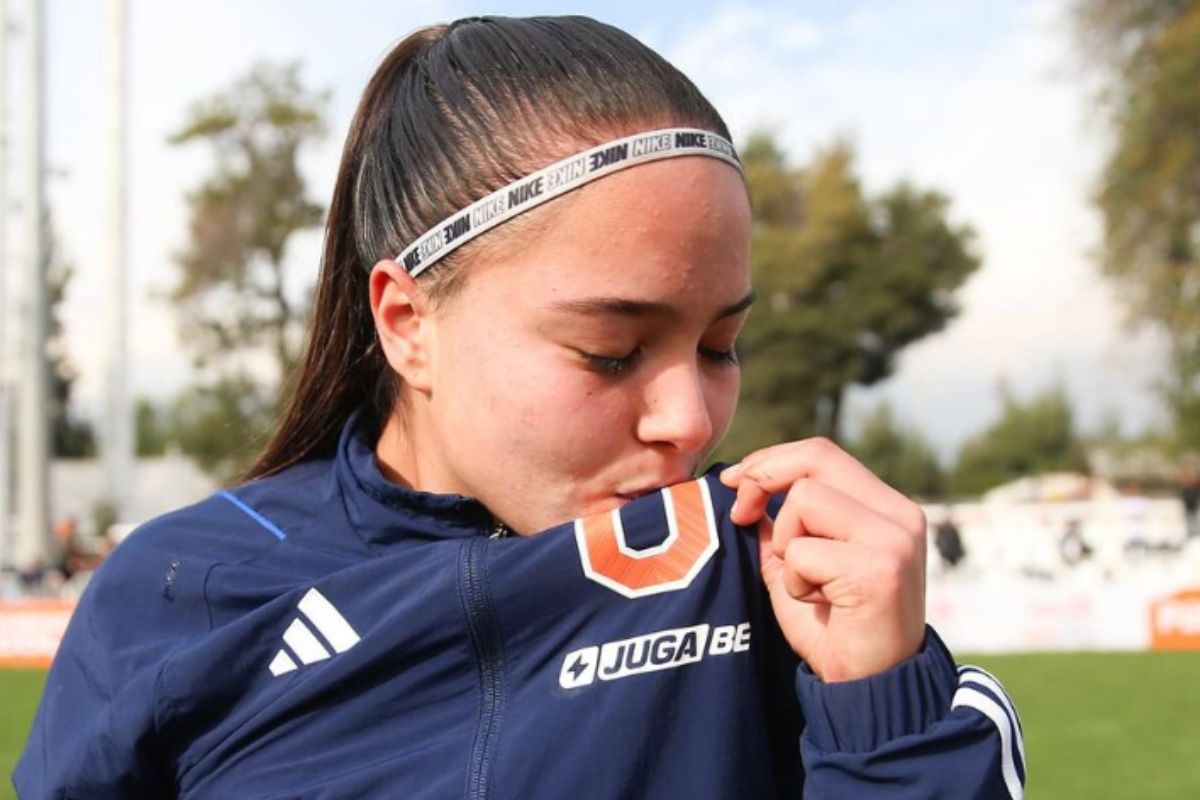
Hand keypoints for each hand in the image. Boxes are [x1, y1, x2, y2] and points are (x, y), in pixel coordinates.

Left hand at [720, 439, 926, 681]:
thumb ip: (780, 525)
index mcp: (886, 507)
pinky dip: (795, 581)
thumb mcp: (799, 564)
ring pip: (804, 500)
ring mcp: (893, 539)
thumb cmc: (834, 629)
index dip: (770, 460)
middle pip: (815, 459)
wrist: (868, 689)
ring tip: (808, 583)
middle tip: (739, 513)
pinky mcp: (879, 568)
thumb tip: (744, 484)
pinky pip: (803, 551)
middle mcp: (899, 514)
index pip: (822, 454)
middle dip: (763, 479)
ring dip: (786, 546)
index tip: (734, 480)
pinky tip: (821, 604)